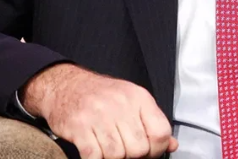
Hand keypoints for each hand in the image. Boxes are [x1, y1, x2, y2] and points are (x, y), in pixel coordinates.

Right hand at [21, 63, 178, 158]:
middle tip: (125, 150)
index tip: (149, 151)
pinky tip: (95, 151)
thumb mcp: (131, 100)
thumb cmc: (100, 94)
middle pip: (139, 148)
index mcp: (138, 97)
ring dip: (113, 157)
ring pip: (117, 155)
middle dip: (133, 155)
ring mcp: (98, 116)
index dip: (157, 149)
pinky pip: (94, 156)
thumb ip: (152, 121)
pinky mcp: (79, 128)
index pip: (161, 132)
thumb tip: (171, 144)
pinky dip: (96, 158)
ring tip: (108, 147)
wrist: (65, 86)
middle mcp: (120, 105)